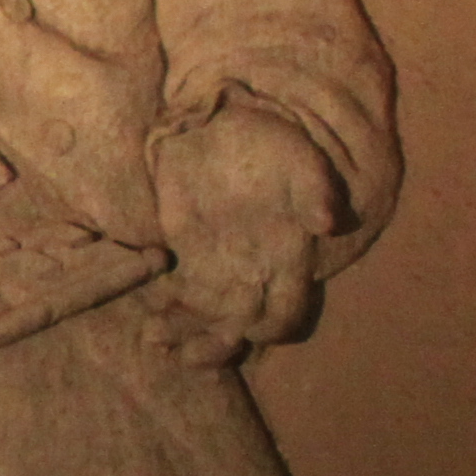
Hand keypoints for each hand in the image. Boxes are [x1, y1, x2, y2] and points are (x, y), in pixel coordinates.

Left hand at [143, 106, 337, 368]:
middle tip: (187, 354)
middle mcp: (254, 272)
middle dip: (214, 346)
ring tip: (154, 338)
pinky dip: (161, 304)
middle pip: (237, 328)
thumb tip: (329, 222)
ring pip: (203, 317)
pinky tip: (147, 305)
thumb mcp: (300, 160)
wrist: (226, 122)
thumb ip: (315, 191)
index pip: (285, 313)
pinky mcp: (185, 251)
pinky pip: (175, 291)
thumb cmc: (271, 143)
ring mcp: (218, 265)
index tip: (248, 330)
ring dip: (181, 333)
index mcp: (287, 259)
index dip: (271, 329)